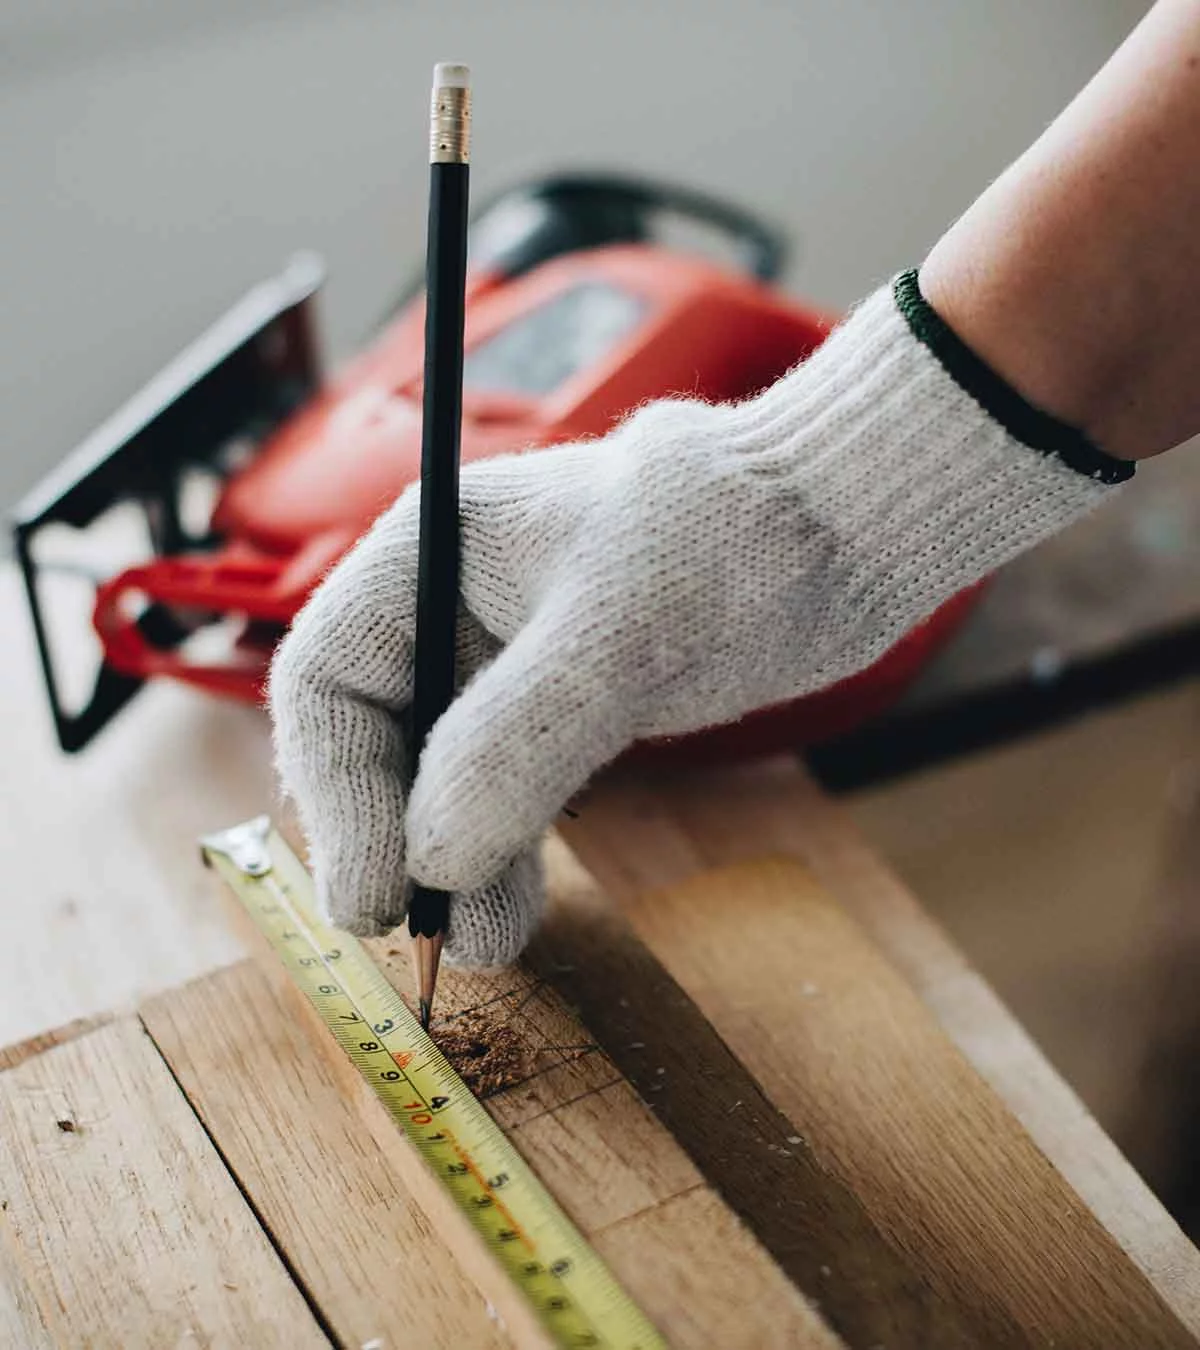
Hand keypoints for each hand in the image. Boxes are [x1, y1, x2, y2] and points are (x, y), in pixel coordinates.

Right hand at [268, 273, 1124, 963]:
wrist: (837, 536)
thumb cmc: (734, 541)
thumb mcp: (618, 633)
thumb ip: (514, 741)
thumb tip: (431, 860)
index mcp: (430, 555)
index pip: (327, 679)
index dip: (332, 791)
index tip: (370, 891)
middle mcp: (450, 611)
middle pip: (370, 740)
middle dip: (388, 837)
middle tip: (420, 933)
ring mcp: (503, 663)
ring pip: (434, 780)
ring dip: (446, 864)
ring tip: (480, 943)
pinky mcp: (559, 708)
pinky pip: (499, 794)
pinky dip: (498, 854)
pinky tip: (511, 910)